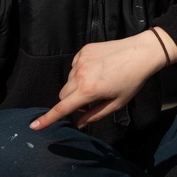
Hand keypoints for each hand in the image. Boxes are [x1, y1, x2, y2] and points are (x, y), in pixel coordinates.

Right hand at [30, 28, 176, 130]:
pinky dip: (81, 72)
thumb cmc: (132, 81)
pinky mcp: (83, 50)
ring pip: (69, 81)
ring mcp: (80, 60)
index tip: (34, 126)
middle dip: (71, 101)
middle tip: (91, 100)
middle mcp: (80, 75)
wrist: (141, 53)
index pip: (62, 108)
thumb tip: (79, 123)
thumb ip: (95, 115)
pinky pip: (75, 66)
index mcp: (88, 90)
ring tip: (99, 81)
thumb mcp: (116, 103)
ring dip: (77, 86)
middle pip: (63, 95)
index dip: (48, 119)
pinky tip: (99, 69)